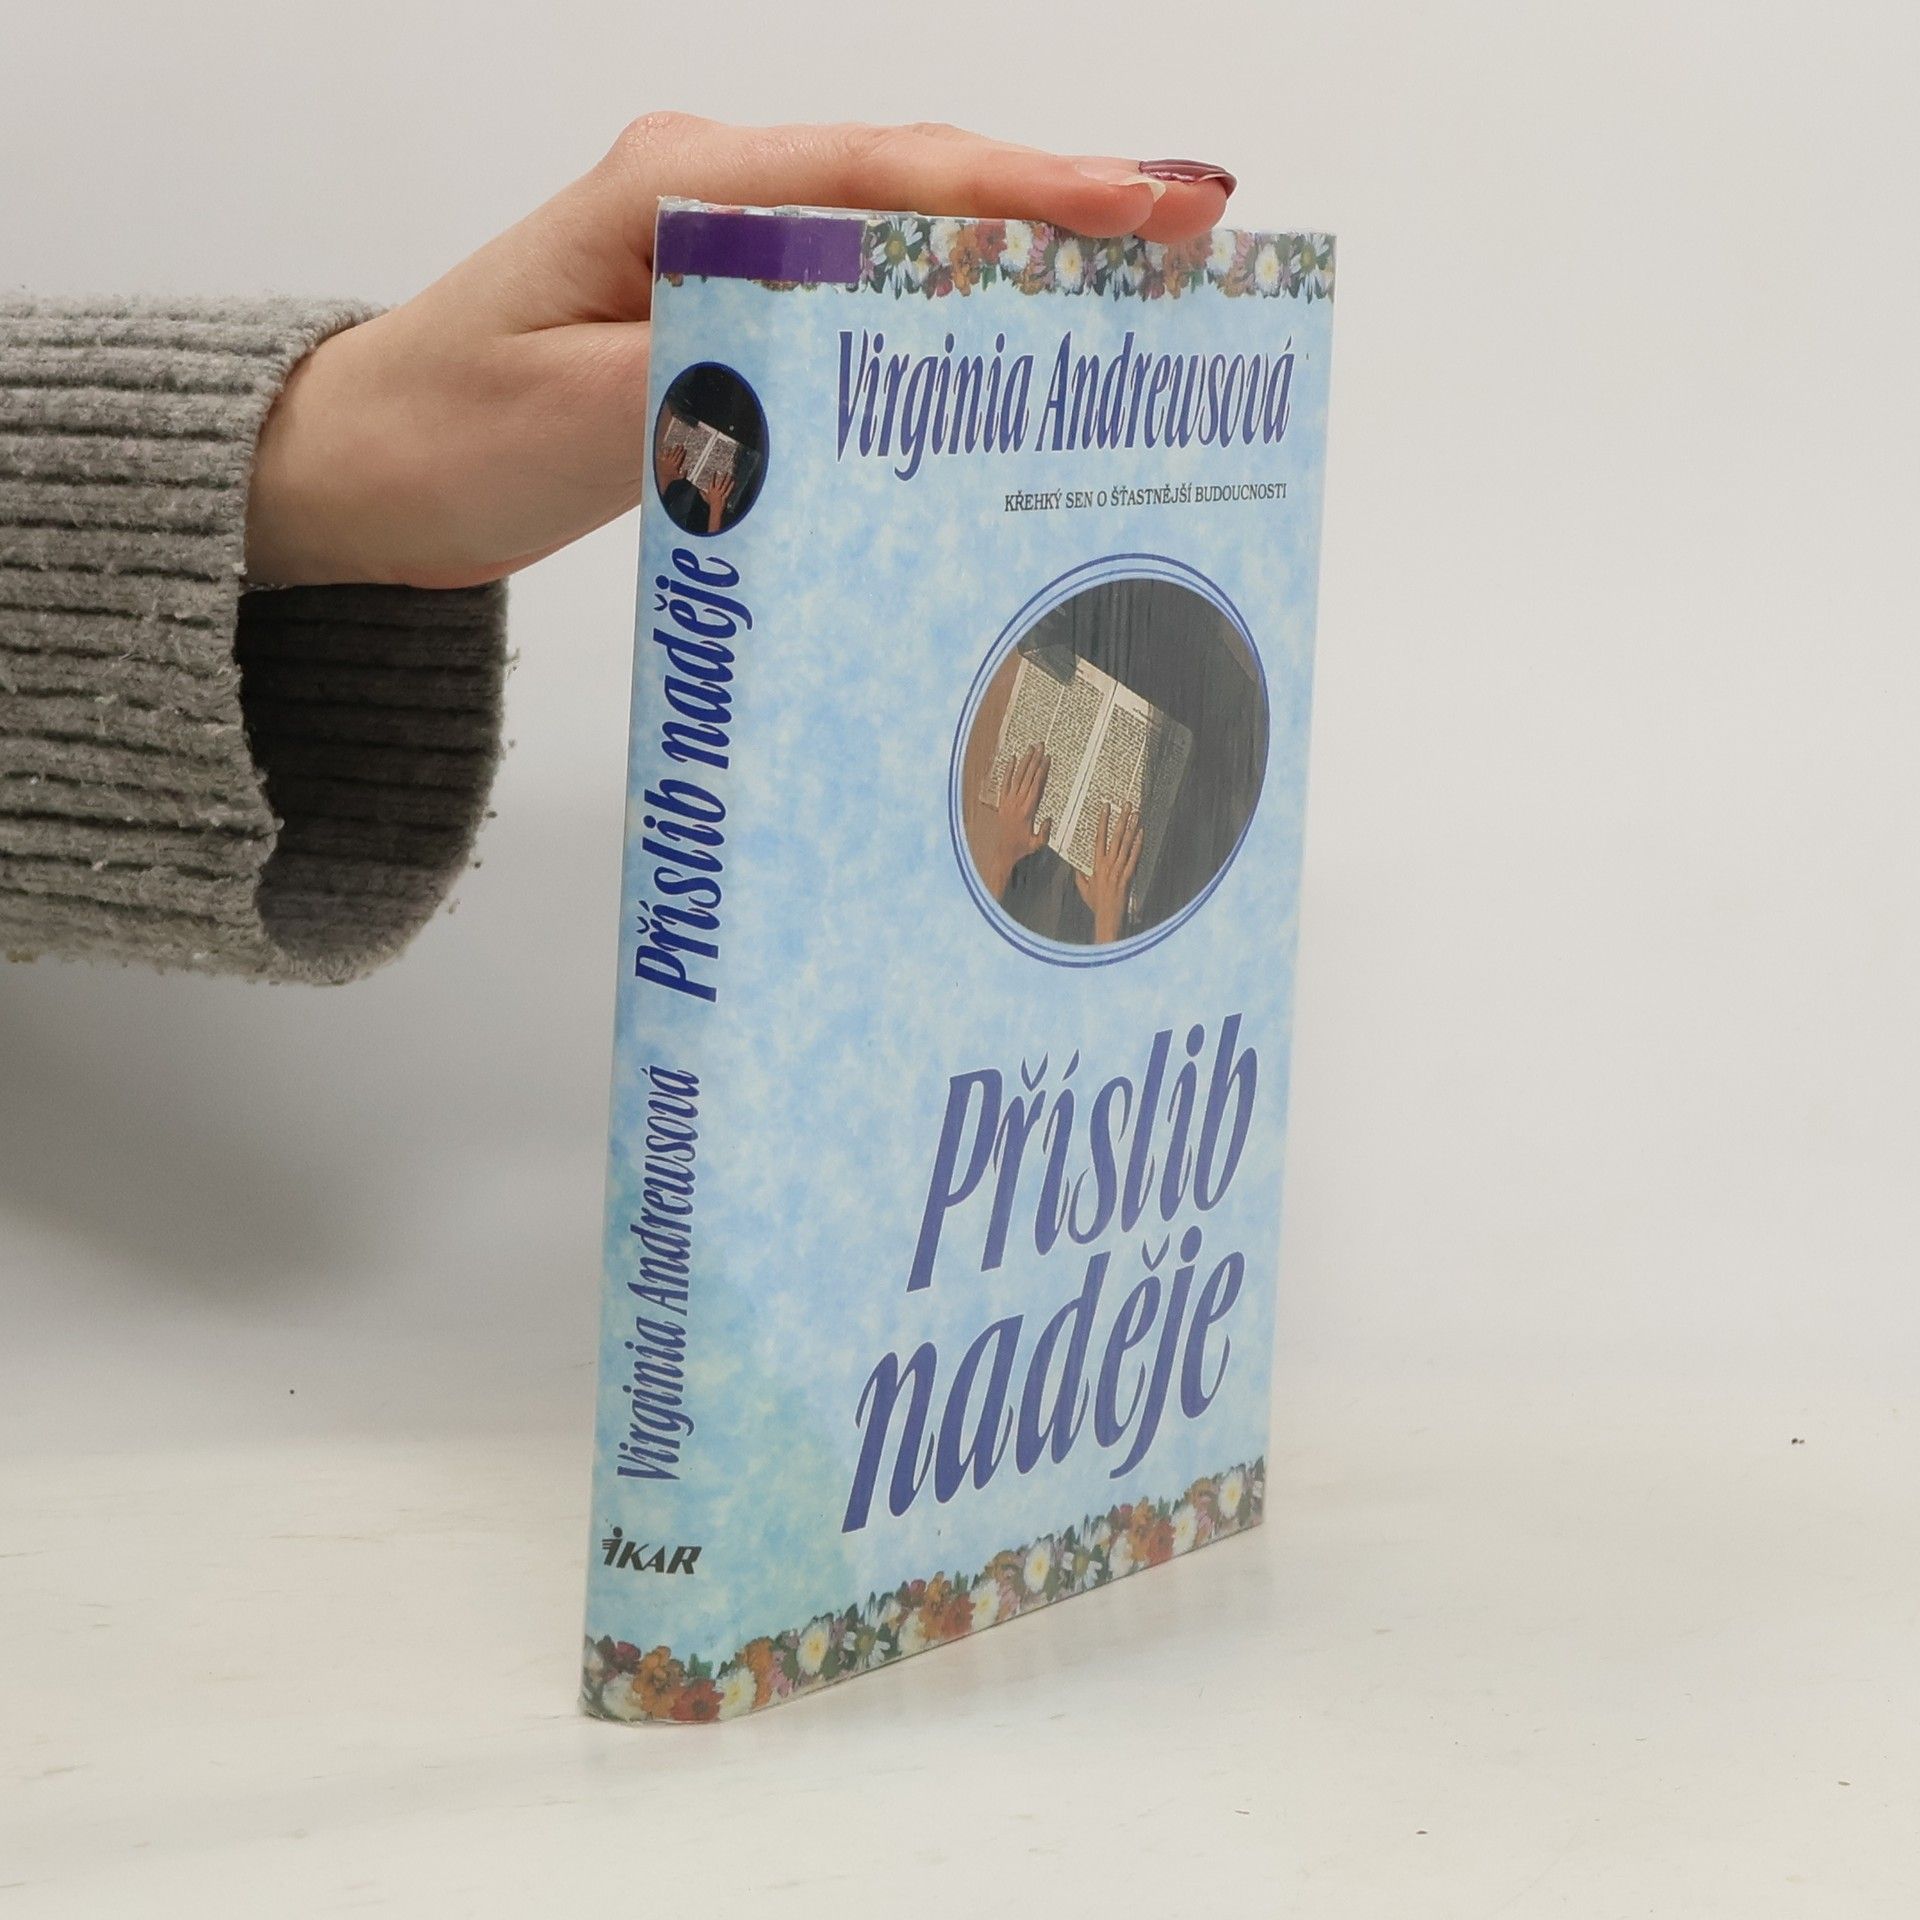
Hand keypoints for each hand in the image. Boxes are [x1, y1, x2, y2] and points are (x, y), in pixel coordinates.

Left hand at [245, 119, 1235, 587]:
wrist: (365, 464)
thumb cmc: (445, 434)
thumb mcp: (577, 423)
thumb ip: (720, 384)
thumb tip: (856, 370)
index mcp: (674, 189)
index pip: (883, 173)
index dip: (1025, 193)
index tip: (1146, 206)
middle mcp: (708, 191)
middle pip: (914, 181)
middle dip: (1057, 208)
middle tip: (1195, 235)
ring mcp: (718, 243)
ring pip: (896, 230)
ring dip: (1014, 256)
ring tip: (1141, 286)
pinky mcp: (722, 305)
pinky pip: (856, 291)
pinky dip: (943, 311)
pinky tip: (1009, 345)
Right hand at [698, 469, 730, 533]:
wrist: (715, 510)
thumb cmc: (710, 504)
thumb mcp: (705, 498)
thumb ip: (702, 493)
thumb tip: (699, 490)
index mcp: (711, 490)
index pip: (712, 482)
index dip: (713, 476)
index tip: (715, 471)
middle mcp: (716, 491)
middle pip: (719, 482)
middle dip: (723, 476)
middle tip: (725, 471)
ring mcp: (721, 494)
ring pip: (724, 485)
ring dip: (727, 479)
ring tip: (730, 475)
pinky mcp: (725, 496)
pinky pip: (728, 490)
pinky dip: (731, 486)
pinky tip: (733, 482)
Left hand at [975, 746, 1050, 897]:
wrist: (1003, 851)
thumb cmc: (1023, 847)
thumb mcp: (1037, 844)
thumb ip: (1044, 832)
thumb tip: (1049, 818)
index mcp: (1027, 811)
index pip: (1035, 786)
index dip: (1041, 771)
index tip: (1046, 758)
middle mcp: (1016, 803)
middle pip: (1027, 777)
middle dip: (1034, 761)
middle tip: (1040, 746)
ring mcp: (1008, 801)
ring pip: (1017, 777)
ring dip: (1024, 762)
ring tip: (1030, 748)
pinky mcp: (1002, 802)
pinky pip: (1005, 783)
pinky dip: (1008, 770)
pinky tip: (1012, 759)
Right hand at [1074, 801, 1142, 942]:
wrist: (1107, 916)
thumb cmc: (1096, 904)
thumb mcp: (1084, 889)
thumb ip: (1079, 877)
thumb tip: (1075, 868)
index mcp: (1096, 864)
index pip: (1099, 837)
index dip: (1103, 821)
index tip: (1106, 807)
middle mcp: (1107, 864)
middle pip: (1114, 837)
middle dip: (1120, 819)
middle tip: (1125, 805)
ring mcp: (1118, 869)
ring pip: (1125, 845)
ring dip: (1131, 828)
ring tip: (1135, 814)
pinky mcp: (1128, 876)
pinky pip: (1134, 858)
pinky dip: (1138, 846)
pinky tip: (1141, 834)